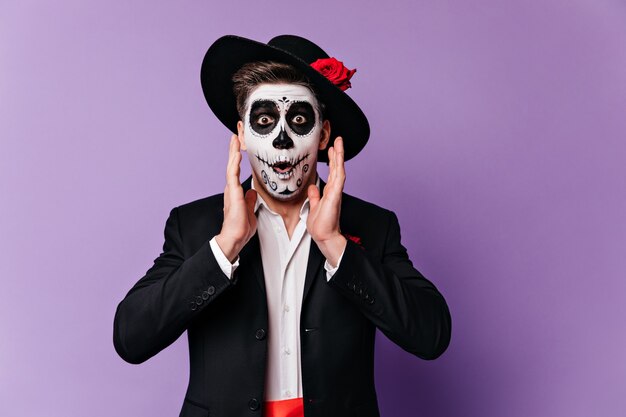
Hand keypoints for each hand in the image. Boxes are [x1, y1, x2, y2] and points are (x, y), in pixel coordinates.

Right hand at [215, 135, 256, 262]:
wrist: (236, 237)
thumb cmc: (241, 227)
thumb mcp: (250, 209)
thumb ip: (250, 200)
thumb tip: (252, 192)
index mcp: (236, 192)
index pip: (236, 171)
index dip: (237, 159)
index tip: (238, 147)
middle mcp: (232, 189)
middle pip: (232, 165)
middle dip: (233, 150)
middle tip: (235, 137)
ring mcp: (231, 190)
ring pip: (231, 167)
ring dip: (233, 153)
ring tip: (234, 140)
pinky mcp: (233, 194)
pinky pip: (233, 175)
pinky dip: (234, 164)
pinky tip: (236, 155)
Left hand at [307, 137, 347, 266]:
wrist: (323, 236)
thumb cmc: (320, 226)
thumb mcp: (313, 207)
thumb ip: (314, 197)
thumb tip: (313, 187)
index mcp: (329, 192)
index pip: (331, 173)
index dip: (332, 160)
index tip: (331, 149)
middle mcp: (334, 191)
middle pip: (336, 168)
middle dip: (337, 154)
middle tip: (338, 140)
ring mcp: (335, 192)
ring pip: (339, 170)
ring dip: (339, 156)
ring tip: (339, 143)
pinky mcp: (335, 196)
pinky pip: (338, 178)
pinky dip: (338, 167)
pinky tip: (339, 158)